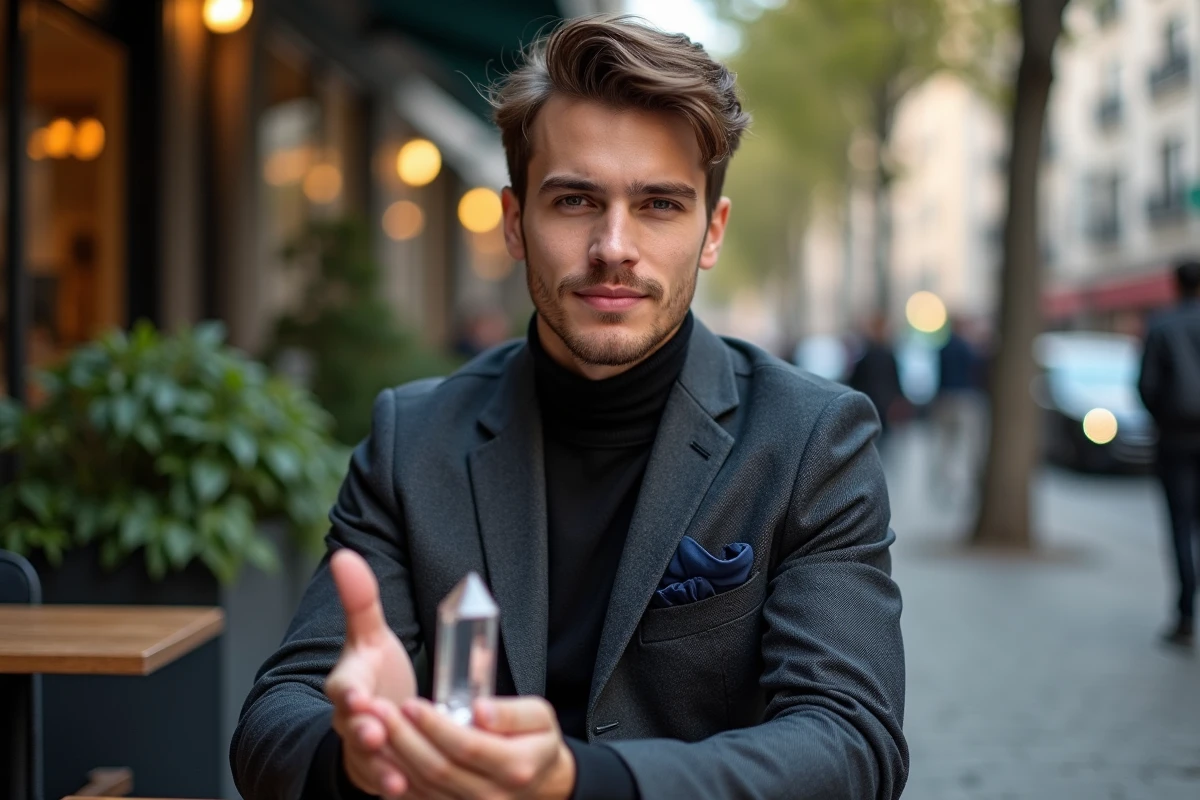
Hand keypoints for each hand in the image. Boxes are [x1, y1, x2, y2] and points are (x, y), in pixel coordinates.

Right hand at [324, 548, 417, 796]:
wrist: (371, 721)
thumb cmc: (374, 676)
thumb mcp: (368, 638)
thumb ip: (360, 600)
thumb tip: (344, 554)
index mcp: (349, 688)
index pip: (344, 692)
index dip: (352, 696)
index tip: (361, 698)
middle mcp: (350, 724)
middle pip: (354, 732)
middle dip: (365, 735)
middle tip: (378, 734)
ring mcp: (364, 755)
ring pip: (370, 765)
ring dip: (382, 769)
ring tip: (397, 777)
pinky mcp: (379, 777)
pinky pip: (385, 786)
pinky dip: (399, 790)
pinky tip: (409, 793)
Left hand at [368, 695, 575, 799]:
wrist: (541, 780)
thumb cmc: (537, 741)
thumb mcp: (540, 717)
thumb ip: (512, 713)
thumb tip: (480, 710)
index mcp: (516, 767)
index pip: (467, 747)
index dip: (435, 727)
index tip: (411, 704)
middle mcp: (492, 795)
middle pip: (438, 769)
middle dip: (404, 738)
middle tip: (379, 710)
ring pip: (423, 787)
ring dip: (393, 757)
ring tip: (373, 726)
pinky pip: (418, 798)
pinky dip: (395, 777)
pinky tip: (379, 754)